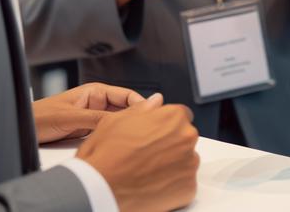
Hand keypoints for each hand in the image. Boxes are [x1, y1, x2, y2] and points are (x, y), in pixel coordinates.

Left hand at [33, 82, 145, 143]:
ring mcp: (94, 118)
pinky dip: (116, 137)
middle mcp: (97, 103)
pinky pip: (108, 133)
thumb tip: (123, 119)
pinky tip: (123, 144)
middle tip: (150, 128)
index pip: (126, 96)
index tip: (154, 114)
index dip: (141, 104)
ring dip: (127, 128)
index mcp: (94, 91)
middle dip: (137, 118)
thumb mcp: (71, 117)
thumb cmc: (40, 116)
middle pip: (125, 110)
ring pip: (118, 123)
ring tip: (140, 137)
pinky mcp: (88, 131)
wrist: (21, 129)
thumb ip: (97, 118)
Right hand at [78, 98, 199, 211]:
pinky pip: (184, 183)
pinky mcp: (188, 187)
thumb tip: (155, 102)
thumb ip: (143, 108)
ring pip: (185, 161)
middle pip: (184, 138)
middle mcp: (186, 137)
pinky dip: (171, 184)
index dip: (165, 126)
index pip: (180, 116)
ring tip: (146, 169)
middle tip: (147, 154)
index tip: (154, 134)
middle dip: (169, 144)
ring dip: (171, 164)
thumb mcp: (118, 119)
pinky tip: (151, 182)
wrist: (101, 188)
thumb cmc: (106, 155)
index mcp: (173, 116)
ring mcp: (189, 163)